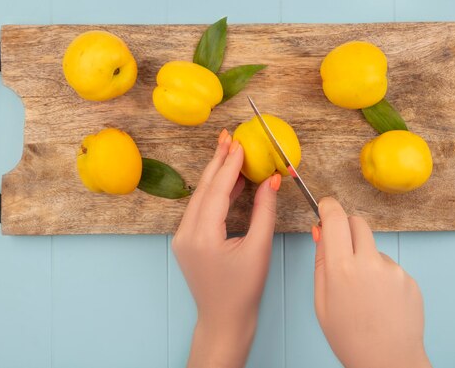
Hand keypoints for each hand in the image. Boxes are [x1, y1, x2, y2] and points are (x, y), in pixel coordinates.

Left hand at [172, 129, 280, 367]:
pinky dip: (214, 193)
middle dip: (217, 161)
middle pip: (203, 188)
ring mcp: (182, 237)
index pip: (217, 190)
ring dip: (215, 175)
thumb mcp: (259, 248)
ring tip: (230, 152)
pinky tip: (228, 181)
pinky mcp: (186, 241)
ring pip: (199, 197)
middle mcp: (186, 234)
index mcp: (203, 236)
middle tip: (229, 136)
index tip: (240, 142)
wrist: (223, 319)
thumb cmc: (244, 290)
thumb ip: (264, 211)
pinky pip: (199, 209)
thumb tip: (271, 180)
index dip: (230, 164)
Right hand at [314, 197, 430, 367]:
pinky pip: (389, 267)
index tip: (325, 207)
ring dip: (365, 258)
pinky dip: (381, 277)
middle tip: (341, 249)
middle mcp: (369, 263)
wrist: (388, 361)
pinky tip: (379, 301)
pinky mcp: (409, 279)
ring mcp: (393, 270)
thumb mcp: (322, 300)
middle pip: (357, 223)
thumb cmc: (350, 338)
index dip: (329, 207)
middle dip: (346, 227)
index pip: (336, 218)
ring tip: (363, 293)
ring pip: (373, 248)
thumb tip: (321, 232)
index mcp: (342, 269)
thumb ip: (321, 261)